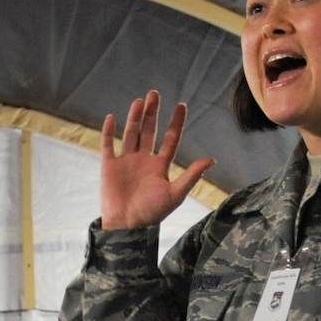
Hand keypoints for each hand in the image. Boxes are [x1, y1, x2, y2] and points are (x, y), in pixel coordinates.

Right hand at [99, 91, 215, 229]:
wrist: (126, 226)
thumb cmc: (152, 213)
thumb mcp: (175, 194)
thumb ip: (191, 175)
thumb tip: (212, 160)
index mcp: (160, 166)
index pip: (170, 139)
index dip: (176, 123)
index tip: (181, 106)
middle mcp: (144, 160)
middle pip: (149, 131)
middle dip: (153, 113)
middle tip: (155, 94)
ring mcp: (126, 162)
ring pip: (131, 134)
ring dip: (135, 118)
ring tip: (139, 101)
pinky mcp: (109, 166)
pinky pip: (108, 145)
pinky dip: (109, 132)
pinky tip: (112, 117)